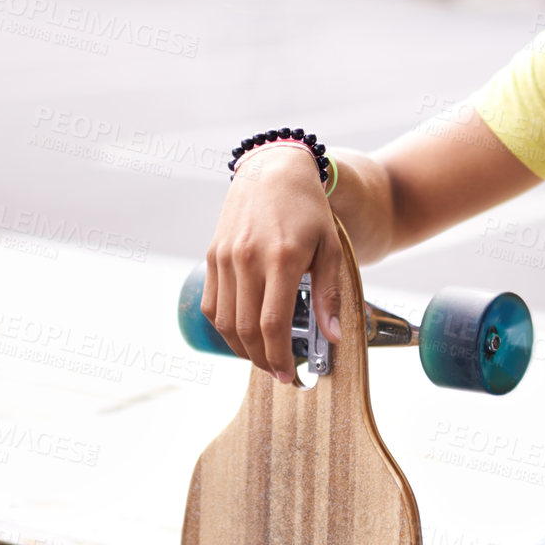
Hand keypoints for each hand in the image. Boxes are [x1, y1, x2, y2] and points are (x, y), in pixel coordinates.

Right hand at [201, 144, 345, 382]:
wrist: (274, 170)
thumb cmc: (308, 211)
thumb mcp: (331, 249)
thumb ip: (329, 295)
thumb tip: (333, 337)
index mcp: (281, 259)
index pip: (273, 324)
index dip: (279, 356)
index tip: (290, 374)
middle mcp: (248, 259)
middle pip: (246, 329)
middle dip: (263, 359)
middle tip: (279, 372)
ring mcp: (225, 258)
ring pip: (224, 321)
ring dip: (241, 348)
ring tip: (263, 356)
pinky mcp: (213, 255)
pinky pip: (211, 303)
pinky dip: (224, 326)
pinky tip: (242, 333)